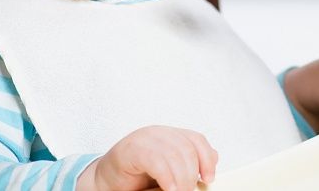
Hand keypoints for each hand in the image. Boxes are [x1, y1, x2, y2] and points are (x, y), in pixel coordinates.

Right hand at [76, 125, 216, 190]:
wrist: (105, 184)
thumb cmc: (135, 179)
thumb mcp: (168, 171)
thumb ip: (188, 163)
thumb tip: (214, 159)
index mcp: (169, 135)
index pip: (196, 139)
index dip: (206, 158)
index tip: (208, 179)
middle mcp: (157, 132)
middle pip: (187, 148)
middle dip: (191, 174)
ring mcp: (142, 138)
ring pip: (174, 154)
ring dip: (181, 179)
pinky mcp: (129, 149)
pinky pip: (155, 160)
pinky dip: (166, 177)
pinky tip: (169, 188)